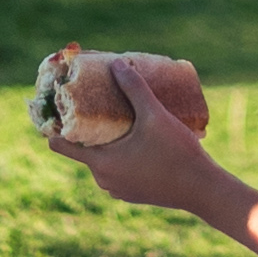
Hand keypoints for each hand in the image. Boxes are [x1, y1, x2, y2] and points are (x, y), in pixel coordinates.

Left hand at [59, 77, 220, 214]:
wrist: (202, 189)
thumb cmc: (176, 152)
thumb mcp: (155, 116)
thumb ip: (134, 88)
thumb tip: (116, 63)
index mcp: (101, 163)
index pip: (60, 145)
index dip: (55, 127)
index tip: (58, 109)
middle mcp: (104, 180)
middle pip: (84, 150)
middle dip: (89, 129)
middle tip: (98, 106)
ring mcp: (118, 189)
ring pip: (103, 161)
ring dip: (107, 143)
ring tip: (121, 120)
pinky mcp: (133, 193)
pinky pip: (118, 171)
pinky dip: (121, 156)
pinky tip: (138, 142)